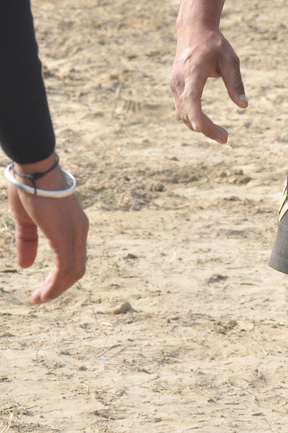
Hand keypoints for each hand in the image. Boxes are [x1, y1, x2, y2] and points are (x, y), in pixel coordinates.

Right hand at [7, 168, 87, 303]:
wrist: (33, 168)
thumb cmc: (30, 187)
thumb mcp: (27, 220)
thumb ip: (28, 242)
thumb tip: (26, 265)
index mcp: (73, 224)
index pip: (74, 257)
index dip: (61, 276)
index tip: (44, 287)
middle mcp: (79, 229)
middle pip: (77, 268)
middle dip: (60, 286)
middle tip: (40, 297)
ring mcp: (75, 231)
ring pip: (74, 271)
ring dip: (57, 289)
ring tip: (39, 299)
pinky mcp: (65, 234)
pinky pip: (65, 267)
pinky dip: (55, 285)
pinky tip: (43, 294)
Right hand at [170, 25, 247, 143]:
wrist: (193, 30)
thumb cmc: (215, 45)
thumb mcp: (230, 60)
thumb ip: (235, 83)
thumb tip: (244, 105)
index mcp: (193, 71)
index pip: (191, 96)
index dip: (195, 114)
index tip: (198, 129)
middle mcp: (179, 80)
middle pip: (188, 111)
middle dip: (205, 128)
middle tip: (225, 138)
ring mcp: (174, 84)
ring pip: (183, 113)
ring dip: (200, 126)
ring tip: (222, 135)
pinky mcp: (175, 87)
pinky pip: (182, 108)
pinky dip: (194, 118)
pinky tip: (208, 125)